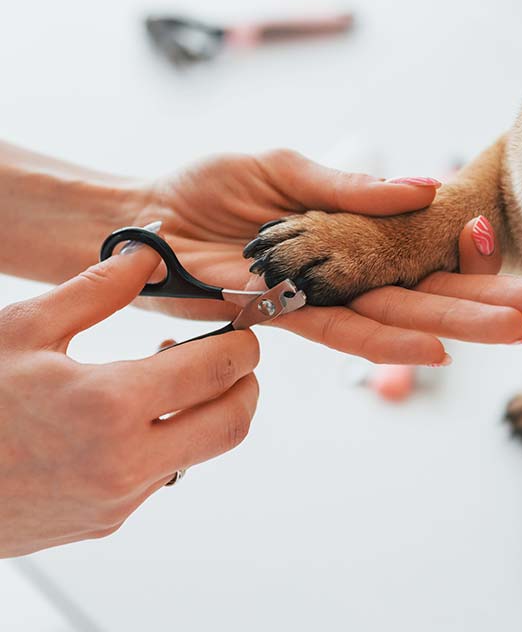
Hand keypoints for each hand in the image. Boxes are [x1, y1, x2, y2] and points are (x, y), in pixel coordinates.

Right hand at [0, 244, 259, 557]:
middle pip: (233, 422)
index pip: (217, 369)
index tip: (241, 326)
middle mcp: (124, 462)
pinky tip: (136, 415)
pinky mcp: (108, 520)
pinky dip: (171, 438)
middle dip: (246, 382)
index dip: (243, 341)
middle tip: (230, 355)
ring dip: (208, 411)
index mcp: (108, 405)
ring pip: (202, 452)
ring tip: (171, 378)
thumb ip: (99, 287)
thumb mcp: (25, 329)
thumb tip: (150, 250)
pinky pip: (164, 474)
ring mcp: (118, 498)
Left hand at [135, 150, 521, 363]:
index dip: (463, 246)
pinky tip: (435, 351)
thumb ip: (350, 186)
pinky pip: (344, 333)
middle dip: (485, 297)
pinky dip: (390, 345)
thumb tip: (424, 186)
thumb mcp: (285, 168)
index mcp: (351, 235)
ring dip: (456, 324)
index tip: (500, 235)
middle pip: (424, 289)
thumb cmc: (211, 188)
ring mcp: (320, 298)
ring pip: (398, 316)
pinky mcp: (286, 317)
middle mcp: (345, 273)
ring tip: (513, 330)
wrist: (147, 218)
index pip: (422, 247)